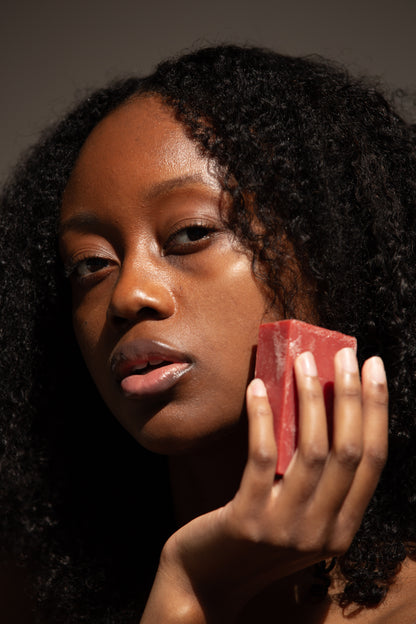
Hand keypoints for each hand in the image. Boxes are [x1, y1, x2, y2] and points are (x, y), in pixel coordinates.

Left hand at [141, 349, 387, 622]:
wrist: (206, 583)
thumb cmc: (252, 538)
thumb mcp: (297, 515)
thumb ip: (314, 480)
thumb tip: (320, 406)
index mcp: (342, 528)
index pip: (373, 460)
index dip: (376, 410)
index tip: (373, 368)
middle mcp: (323, 531)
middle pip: (348, 451)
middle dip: (352, 395)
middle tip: (346, 354)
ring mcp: (286, 528)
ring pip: (311, 451)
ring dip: (311, 399)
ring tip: (303, 362)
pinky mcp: (247, 521)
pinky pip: (261, 457)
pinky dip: (263, 418)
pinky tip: (257, 387)